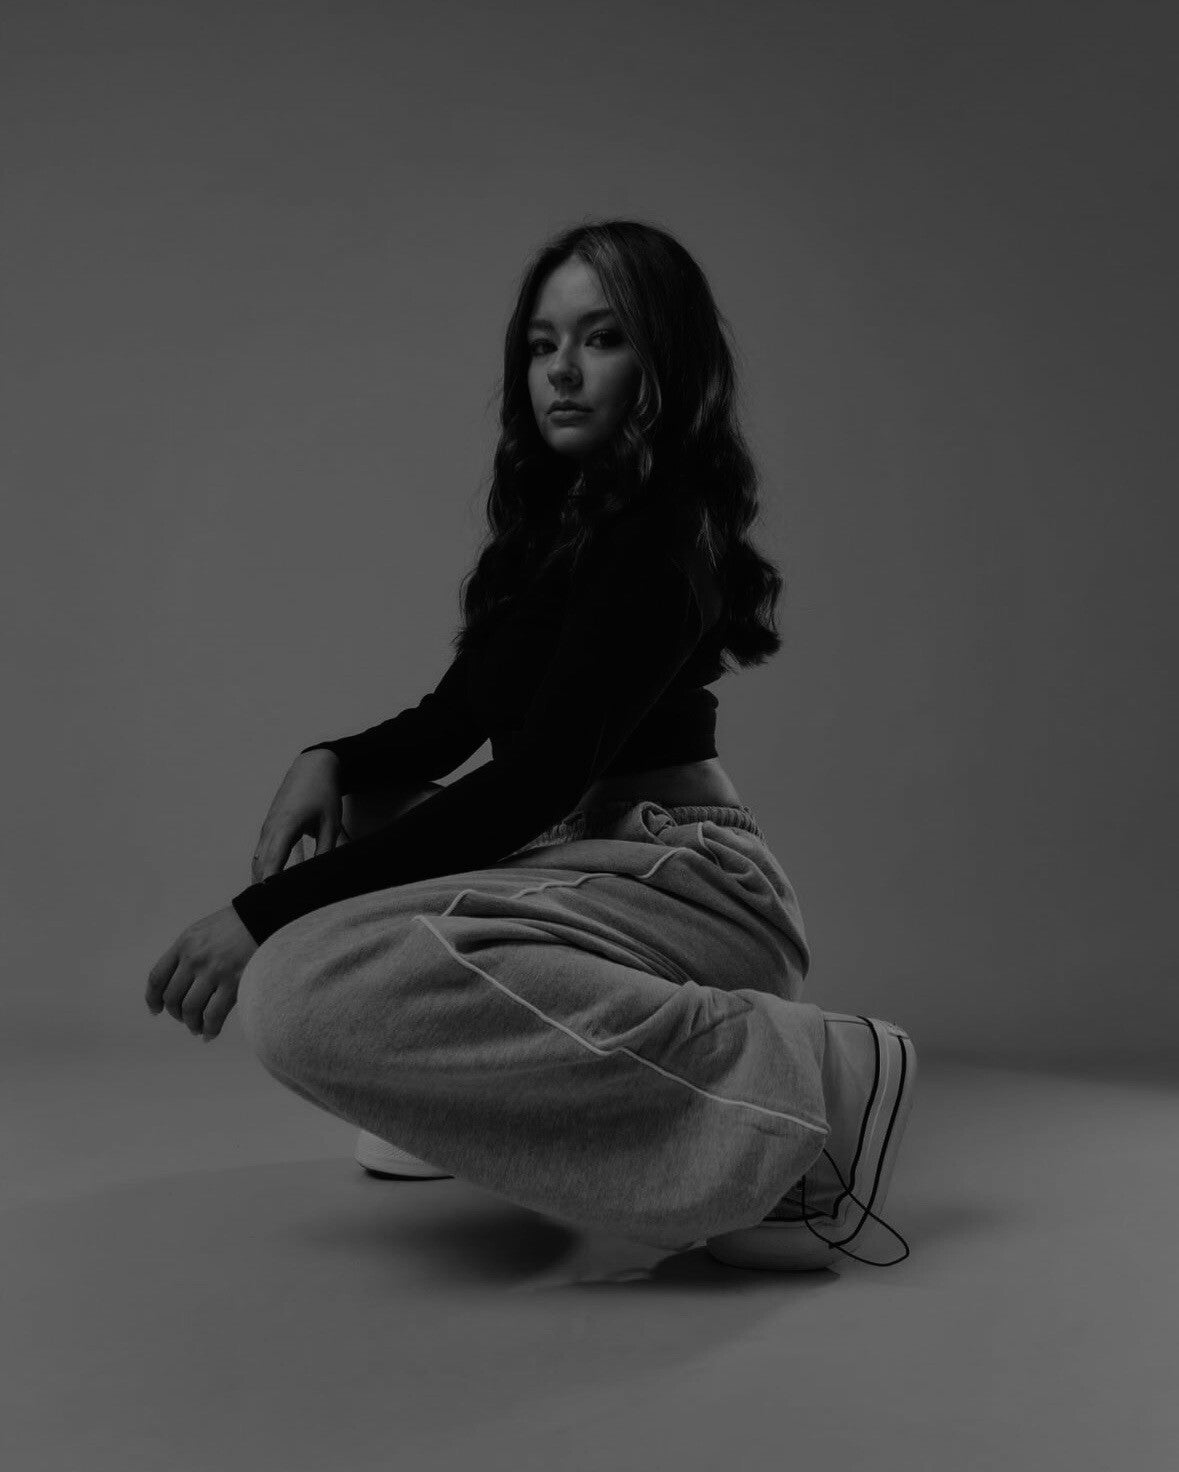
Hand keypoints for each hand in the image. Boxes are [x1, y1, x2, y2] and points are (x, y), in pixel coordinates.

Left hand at [145, 906, 258, 1041]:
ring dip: (191, 1024)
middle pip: (172, 998)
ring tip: (196, 1029)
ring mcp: (213, 971)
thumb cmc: (234, 926)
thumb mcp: (201, 932)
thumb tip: (178, 982)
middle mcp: (194, 959)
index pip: (157, 978)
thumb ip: (187, 952)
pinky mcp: (233, 982)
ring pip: (190, 1009)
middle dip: (176, 1014)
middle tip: (184, 1019)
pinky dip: (209, 1029)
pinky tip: (209, 1034)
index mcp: (183, 945)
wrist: (262, 918)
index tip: (156, 1010)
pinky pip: (213, 1014)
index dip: (153, 999)